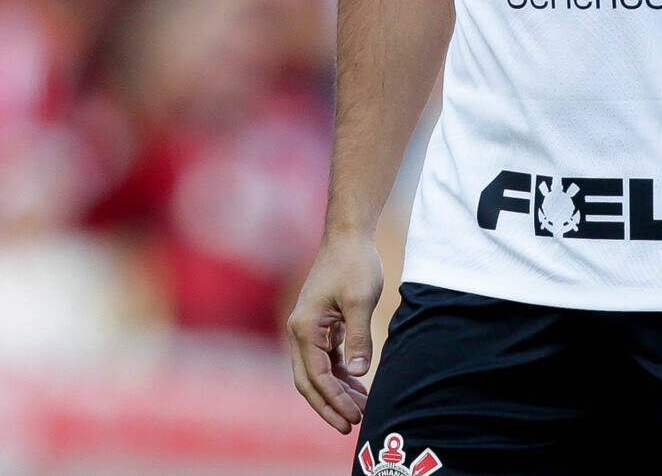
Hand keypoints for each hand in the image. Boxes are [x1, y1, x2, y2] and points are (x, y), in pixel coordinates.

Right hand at [287, 233, 383, 432]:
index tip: (353, 418)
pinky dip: (340, 374)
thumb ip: (358, 338)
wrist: (348, 235)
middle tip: (350, 426)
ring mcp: (309, 329)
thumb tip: (358, 373)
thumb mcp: (361, 300)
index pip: (316, 377)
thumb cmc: (354, 263)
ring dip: (337, 391)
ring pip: (318, 371)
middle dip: (329, 405)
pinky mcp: (321, 324)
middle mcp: (300, 332)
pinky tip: (357, 386)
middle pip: (310, 381)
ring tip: (360, 410)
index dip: (334, 400)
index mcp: (304, 329)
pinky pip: (326, 358)